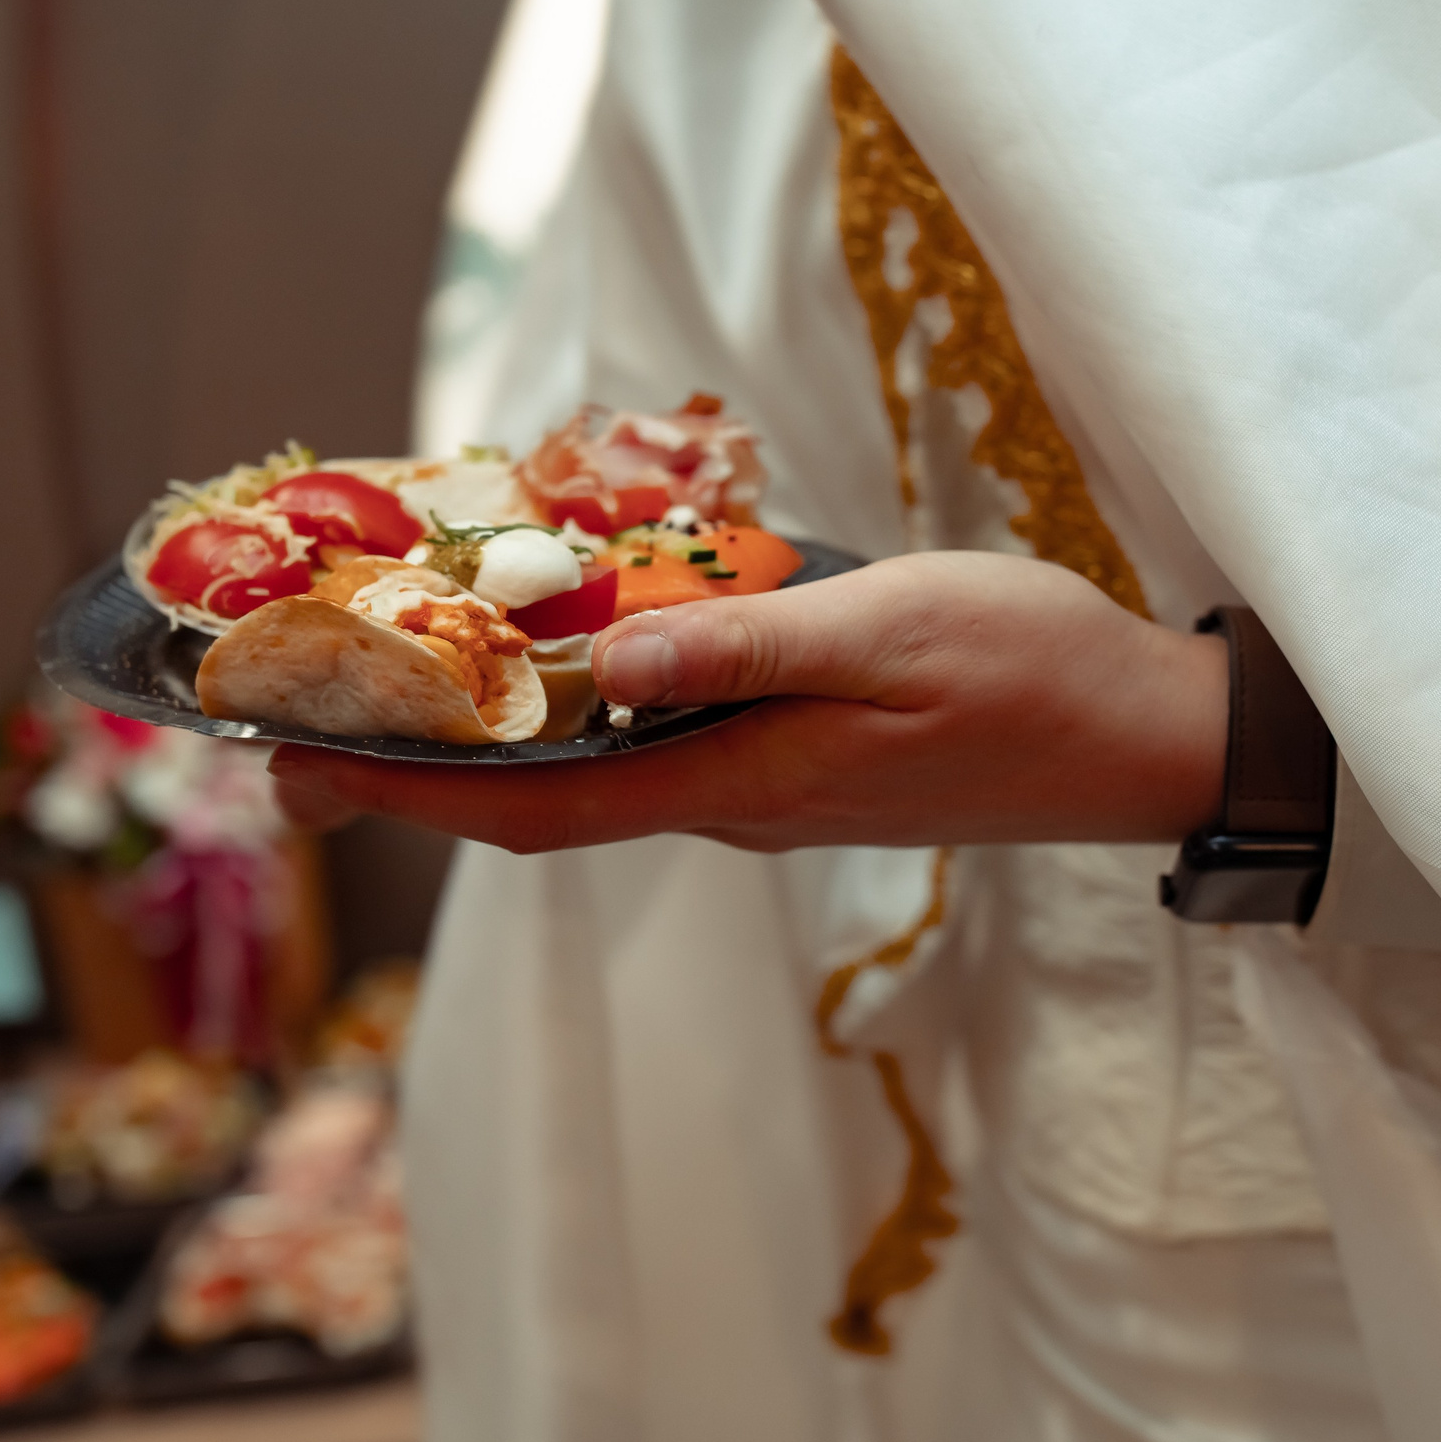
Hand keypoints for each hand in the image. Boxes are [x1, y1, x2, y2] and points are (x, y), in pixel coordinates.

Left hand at [269, 550, 1227, 853]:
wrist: (1144, 736)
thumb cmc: (1031, 673)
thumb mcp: (890, 632)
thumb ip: (746, 648)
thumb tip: (607, 664)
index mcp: (740, 783)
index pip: (537, 809)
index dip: (409, 792)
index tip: (296, 769)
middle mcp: (732, 801)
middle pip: (543, 802)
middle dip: (417, 770)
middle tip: (303, 716)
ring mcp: (765, 787)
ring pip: (594, 774)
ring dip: (492, 736)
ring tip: (402, 670)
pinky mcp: (797, 761)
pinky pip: (656, 747)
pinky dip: (578, 710)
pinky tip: (558, 653)